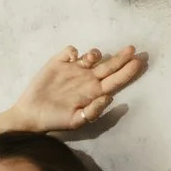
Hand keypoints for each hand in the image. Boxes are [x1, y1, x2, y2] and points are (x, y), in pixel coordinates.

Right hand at [0, 44, 147, 144]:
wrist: (31, 115)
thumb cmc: (55, 121)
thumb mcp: (76, 121)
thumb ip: (93, 111)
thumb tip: (110, 97)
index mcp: (95, 92)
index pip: (116, 80)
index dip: (128, 71)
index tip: (139, 62)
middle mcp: (87, 79)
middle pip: (109, 66)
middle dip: (122, 57)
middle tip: (132, 49)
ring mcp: (74, 70)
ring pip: (91, 56)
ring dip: (95, 54)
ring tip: (91, 59)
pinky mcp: (59, 63)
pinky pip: (70, 52)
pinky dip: (73, 51)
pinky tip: (71, 57)